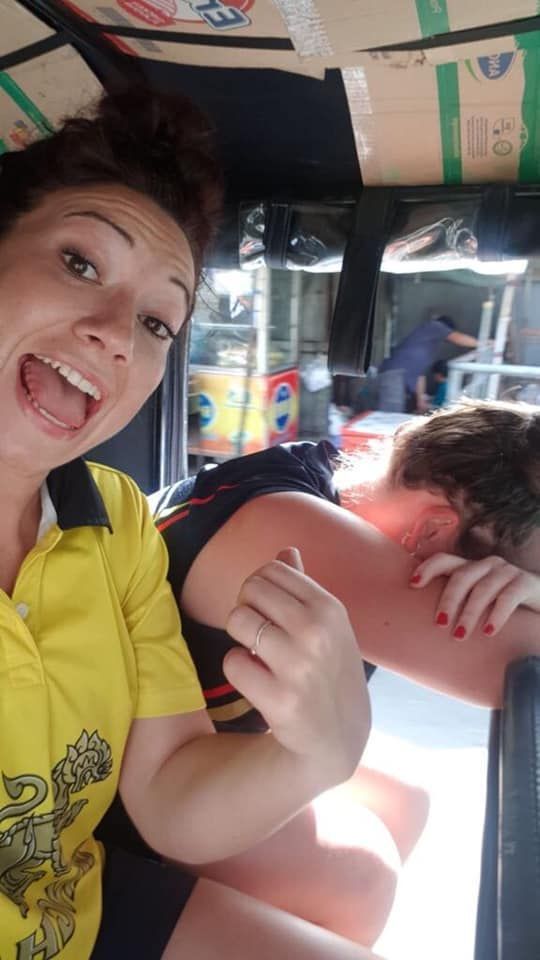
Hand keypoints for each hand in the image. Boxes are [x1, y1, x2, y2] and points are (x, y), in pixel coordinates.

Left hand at [223, 547, 369, 785]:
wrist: (337, 735)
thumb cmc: (328, 669)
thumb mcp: (328, 625)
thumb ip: (303, 586)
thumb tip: (286, 550)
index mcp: (329, 608)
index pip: (271, 570)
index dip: (259, 587)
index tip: (267, 610)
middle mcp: (317, 632)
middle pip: (250, 590)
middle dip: (246, 609)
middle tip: (258, 633)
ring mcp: (300, 666)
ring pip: (237, 621)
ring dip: (239, 638)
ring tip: (259, 655)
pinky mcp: (279, 699)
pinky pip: (232, 662)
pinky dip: (238, 669)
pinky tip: (258, 680)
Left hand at [410, 552, 539, 638]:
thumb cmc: (503, 609)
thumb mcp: (480, 604)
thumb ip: (458, 606)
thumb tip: (427, 626)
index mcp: (472, 568)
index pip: (445, 560)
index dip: (428, 569)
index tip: (412, 584)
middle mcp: (488, 565)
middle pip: (462, 576)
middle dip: (449, 600)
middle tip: (440, 624)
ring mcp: (507, 572)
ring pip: (483, 588)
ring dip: (469, 612)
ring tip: (459, 635)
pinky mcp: (526, 583)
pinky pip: (508, 598)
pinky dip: (496, 615)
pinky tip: (488, 632)